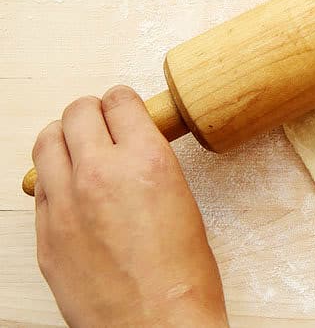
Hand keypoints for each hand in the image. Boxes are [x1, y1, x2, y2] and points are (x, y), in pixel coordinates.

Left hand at [32, 85, 226, 326]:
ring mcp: (64, 204)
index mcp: (145, 161)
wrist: (156, 326)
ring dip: (64, 136)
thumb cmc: (183, 277)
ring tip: (79, 146)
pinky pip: (39, 185)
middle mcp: (100, 173)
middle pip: (77, 113)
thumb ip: (150, 168)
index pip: (119, 101)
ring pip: (46, 141)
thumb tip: (134, 153)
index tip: (125, 106)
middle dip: (92, 111)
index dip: (123, 101)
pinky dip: (53, 177)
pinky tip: (70, 188)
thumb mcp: (182, 202)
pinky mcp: (45, 234)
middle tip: (103, 121)